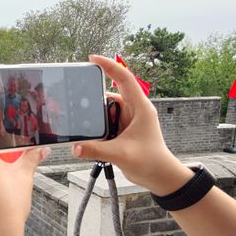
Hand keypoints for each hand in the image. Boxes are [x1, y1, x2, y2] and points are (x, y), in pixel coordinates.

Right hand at [70, 55, 191, 195]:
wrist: (159, 176)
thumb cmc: (151, 161)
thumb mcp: (121, 154)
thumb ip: (96, 150)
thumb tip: (75, 147)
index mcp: (140, 107)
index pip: (124, 78)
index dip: (109, 66)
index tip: (93, 59)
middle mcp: (134, 110)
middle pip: (109, 96)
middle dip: (93, 99)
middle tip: (77, 102)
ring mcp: (127, 120)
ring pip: (104, 111)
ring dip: (94, 118)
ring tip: (82, 124)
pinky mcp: (122, 131)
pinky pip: (104, 124)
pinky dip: (96, 128)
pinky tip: (87, 135)